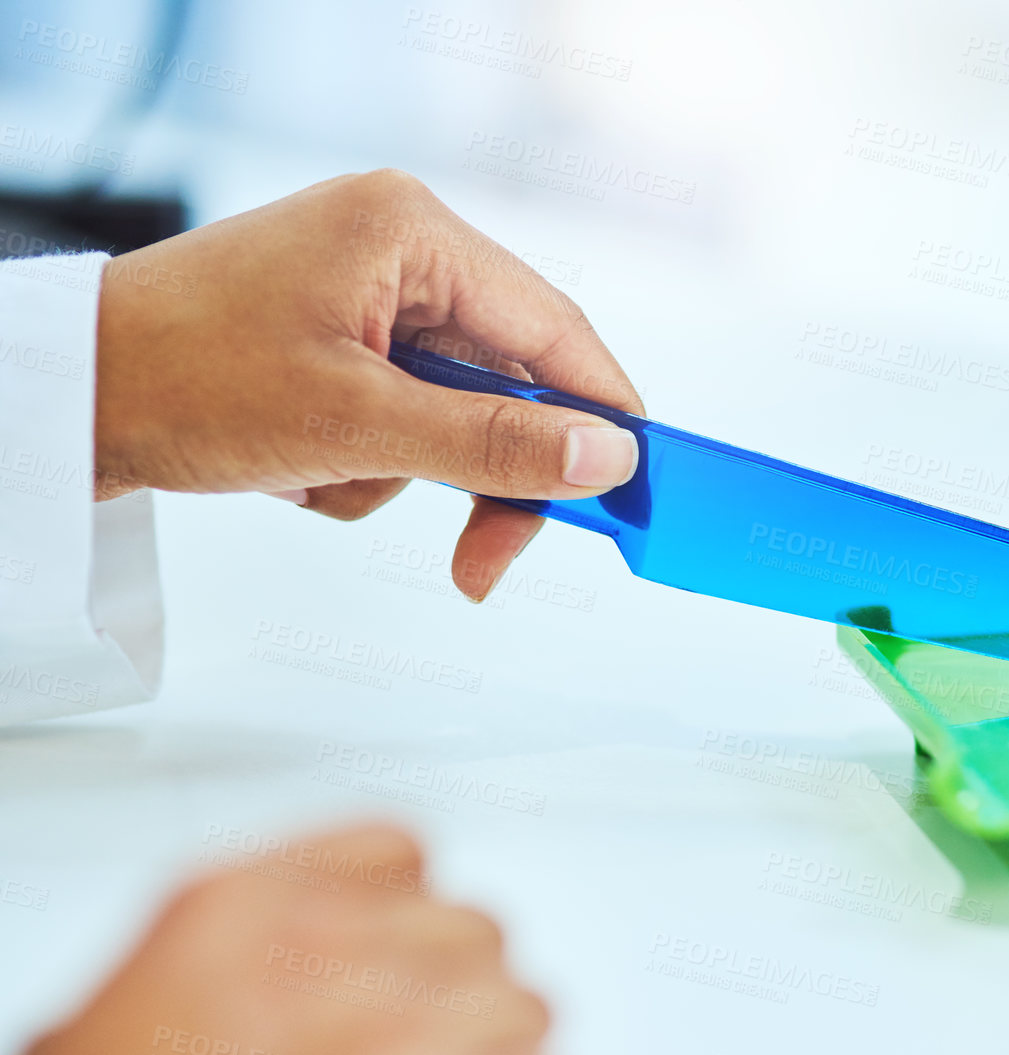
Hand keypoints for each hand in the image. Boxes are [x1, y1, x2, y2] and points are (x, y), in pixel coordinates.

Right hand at [4, 825, 569, 1054]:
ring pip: (519, 1008)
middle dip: (457, 992)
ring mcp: (400, 1026)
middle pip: (470, 933)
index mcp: (241, 906)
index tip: (416, 941)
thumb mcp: (129, 1007)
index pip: (395, 854)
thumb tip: (304, 969)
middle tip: (427, 1046)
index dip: (414, 910)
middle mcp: (333, 949)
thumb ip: (241, 958)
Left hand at [94, 169, 643, 599]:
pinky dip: (367, 464)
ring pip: (457, 413)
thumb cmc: (185, 377)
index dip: (602, 415)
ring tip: (325, 477)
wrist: (69, 397)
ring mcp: (367, 294)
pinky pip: (404, 419)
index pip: (553, 330)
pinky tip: (300, 465)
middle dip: (485, 472)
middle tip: (482, 562)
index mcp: (412, 231)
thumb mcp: (359, 423)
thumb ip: (497, 443)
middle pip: (508, 380)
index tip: (633, 491)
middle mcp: (399, 249)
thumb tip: (610, 459)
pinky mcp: (340, 339)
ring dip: (407, 471)